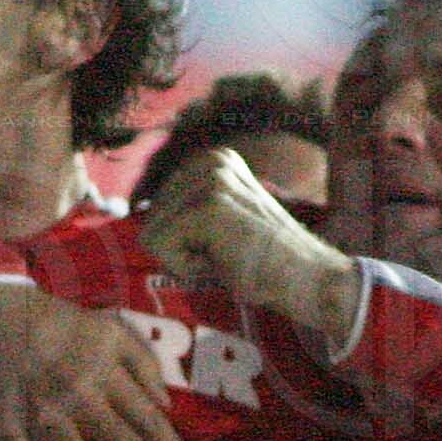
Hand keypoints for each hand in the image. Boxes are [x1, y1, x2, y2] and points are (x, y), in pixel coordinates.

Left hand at [138, 147, 359, 340]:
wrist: (308, 280)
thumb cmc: (263, 263)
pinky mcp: (206, 207)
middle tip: (226, 254)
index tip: (223, 245)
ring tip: (227, 256)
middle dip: (179, 249)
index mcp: (213, 159)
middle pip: (148, 218)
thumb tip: (133, 218)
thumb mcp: (219, 222)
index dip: (182, 240)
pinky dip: (186, 269)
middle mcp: (210, 160)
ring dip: (183, 259)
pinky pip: (159, 248)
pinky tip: (224, 262)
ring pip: (151, 234)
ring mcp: (209, 180)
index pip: (155, 206)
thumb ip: (185, 211)